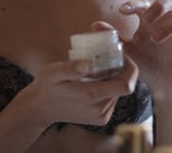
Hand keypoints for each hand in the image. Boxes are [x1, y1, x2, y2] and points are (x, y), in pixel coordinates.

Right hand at [18, 54, 138, 127]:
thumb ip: (69, 69)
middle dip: (120, 69)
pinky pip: (113, 98)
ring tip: (99, 67)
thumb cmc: (47, 87)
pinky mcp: (101, 118)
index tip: (122, 54)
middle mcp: (100, 109)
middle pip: (123, 85)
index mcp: (91, 96)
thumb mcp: (53, 73)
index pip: (126, 85)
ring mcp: (102, 115)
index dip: (130, 68)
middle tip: (108, 55)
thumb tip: (87, 64)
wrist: (41, 108)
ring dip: (114, 78)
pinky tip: (96, 79)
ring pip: (118, 91)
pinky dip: (109, 86)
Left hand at [110, 0, 171, 102]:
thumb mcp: (128, 51)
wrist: (161, 85)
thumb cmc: (145, 62)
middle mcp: (168, 23)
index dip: (135, 4)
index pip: (146, 3)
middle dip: (161, 5)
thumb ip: (115, 38)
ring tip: (156, 39)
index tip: (122, 11)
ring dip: (171, 25)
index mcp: (151, 21)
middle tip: (148, 19)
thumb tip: (94, 26)